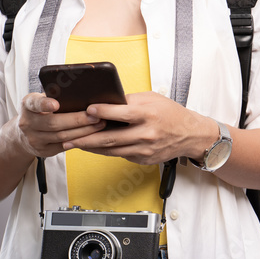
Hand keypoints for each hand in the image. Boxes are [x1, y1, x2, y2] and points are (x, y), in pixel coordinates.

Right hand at [15, 92, 106, 157]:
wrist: (24, 134)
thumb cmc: (41, 111)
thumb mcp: (42, 100)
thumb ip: (55, 95)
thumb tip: (84, 90)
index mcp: (27, 105)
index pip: (34, 103)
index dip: (45, 104)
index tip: (56, 104)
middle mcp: (27, 123)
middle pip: (54, 123)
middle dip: (78, 120)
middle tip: (96, 116)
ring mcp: (34, 139)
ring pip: (62, 136)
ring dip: (84, 131)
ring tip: (100, 124)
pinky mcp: (43, 151)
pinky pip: (64, 146)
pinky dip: (80, 140)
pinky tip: (93, 135)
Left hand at [62, 91, 216, 165]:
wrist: (190, 135)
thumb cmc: (171, 114)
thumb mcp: (153, 99)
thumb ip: (130, 101)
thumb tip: (106, 102)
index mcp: (149, 114)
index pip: (121, 113)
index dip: (102, 112)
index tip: (87, 110)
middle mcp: (146, 133)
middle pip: (111, 138)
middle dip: (87, 138)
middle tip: (69, 138)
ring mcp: (145, 149)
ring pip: (112, 150)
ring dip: (91, 147)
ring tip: (75, 144)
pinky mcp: (143, 159)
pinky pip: (120, 155)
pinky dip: (106, 151)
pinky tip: (94, 147)